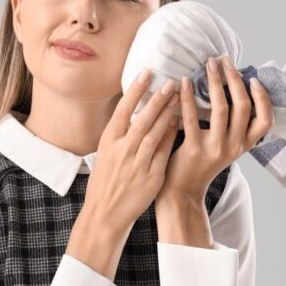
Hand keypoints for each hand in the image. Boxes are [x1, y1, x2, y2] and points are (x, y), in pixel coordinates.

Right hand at [81, 69, 181, 231]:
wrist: (105, 213)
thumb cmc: (106, 181)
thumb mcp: (106, 153)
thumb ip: (120, 133)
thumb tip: (134, 109)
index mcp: (108, 141)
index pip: (124, 109)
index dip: (136, 89)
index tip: (147, 72)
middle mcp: (122, 150)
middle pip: (143, 118)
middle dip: (158, 98)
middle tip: (172, 80)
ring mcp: (137, 164)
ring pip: (155, 133)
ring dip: (168, 113)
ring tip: (179, 97)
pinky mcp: (151, 177)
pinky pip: (164, 152)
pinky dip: (171, 136)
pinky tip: (180, 122)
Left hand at [156, 55, 273, 205]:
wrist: (182, 192)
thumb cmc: (201, 163)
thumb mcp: (225, 147)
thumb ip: (233, 126)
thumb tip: (234, 87)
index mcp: (244, 145)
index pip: (266, 120)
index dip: (263, 98)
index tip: (253, 79)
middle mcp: (233, 147)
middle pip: (243, 107)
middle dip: (235, 78)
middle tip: (224, 60)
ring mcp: (215, 149)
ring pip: (221, 108)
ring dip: (215, 81)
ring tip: (208, 64)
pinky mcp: (193, 150)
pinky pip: (191, 117)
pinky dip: (187, 96)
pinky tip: (182, 82)